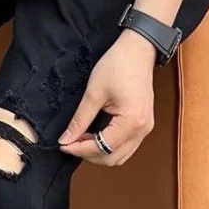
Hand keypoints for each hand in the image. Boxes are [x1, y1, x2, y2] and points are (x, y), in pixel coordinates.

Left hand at [57, 31, 156, 164]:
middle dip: (89, 154)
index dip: (79, 149)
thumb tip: (66, 139)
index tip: (63, 144)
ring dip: (99, 152)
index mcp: (131, 122)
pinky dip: (108, 146)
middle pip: (112, 158)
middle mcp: (142, 130)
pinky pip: (126, 146)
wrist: (138, 50)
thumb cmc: (118, 65)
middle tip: (71, 142)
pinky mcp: (143, 125)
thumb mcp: (94, 93)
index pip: (101, 148)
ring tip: (82, 138)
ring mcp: (145, 128)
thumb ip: (80, 120)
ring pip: (119, 156)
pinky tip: (94, 135)